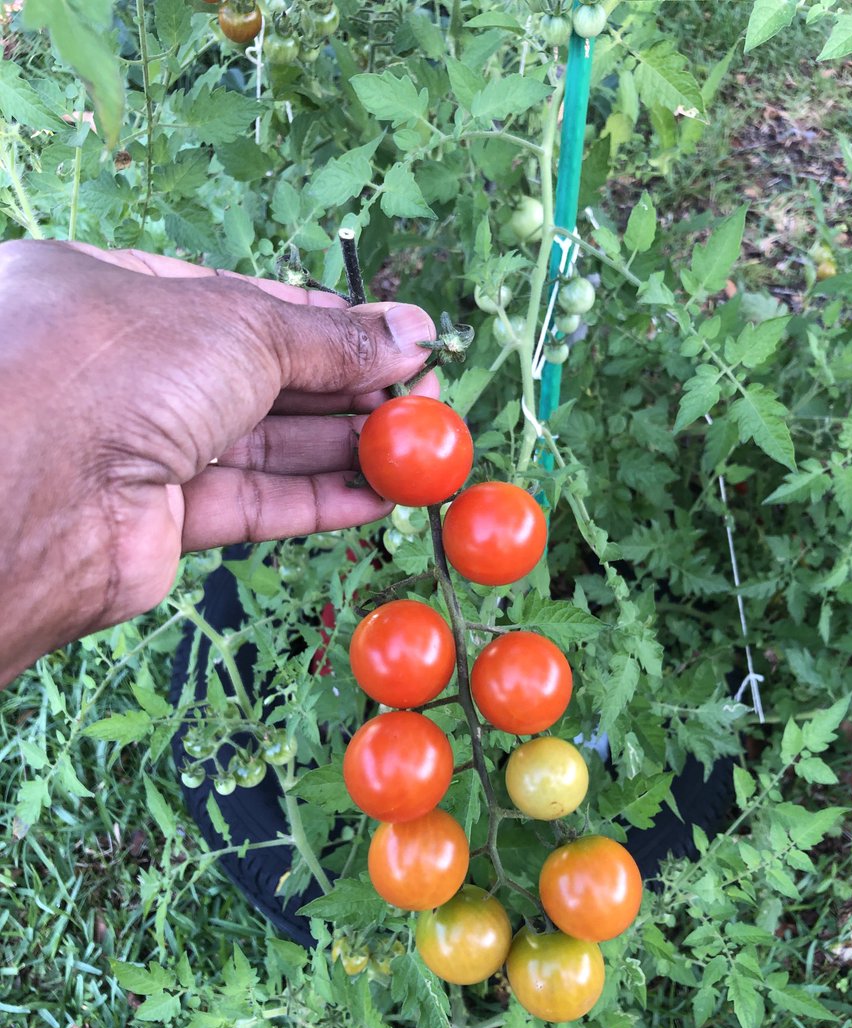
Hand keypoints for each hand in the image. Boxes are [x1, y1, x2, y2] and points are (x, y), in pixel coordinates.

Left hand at [0, 239, 437, 686]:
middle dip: (344, 388)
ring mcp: (135, 447)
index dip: (323, 323)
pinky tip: (375, 498)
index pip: (238, 301)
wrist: (35, 491)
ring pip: (257, 444)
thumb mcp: (239, 326)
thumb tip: (412, 336)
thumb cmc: (119, 365)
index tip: (395, 342)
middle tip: (422, 402)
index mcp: (116, 293)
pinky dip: (312, 501)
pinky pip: (246, 502)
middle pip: (256, 376)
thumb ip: (329, 339)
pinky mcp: (155, 520)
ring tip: (415, 452)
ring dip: (339, 448)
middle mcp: (123, 370)